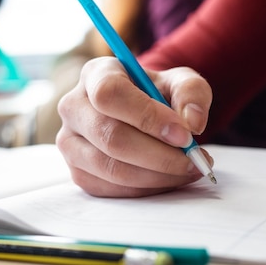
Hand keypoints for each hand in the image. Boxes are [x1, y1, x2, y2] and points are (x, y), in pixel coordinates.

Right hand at [56, 57, 213, 196]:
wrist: (141, 115)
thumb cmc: (158, 95)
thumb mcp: (180, 82)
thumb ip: (191, 93)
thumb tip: (192, 123)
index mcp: (95, 75)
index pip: (109, 94)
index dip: (147, 117)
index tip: (184, 135)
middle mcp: (74, 107)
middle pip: (111, 137)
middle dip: (160, 155)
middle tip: (195, 160)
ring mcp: (70, 143)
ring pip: (112, 169)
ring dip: (158, 176)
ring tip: (189, 170)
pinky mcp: (78, 173)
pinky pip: (112, 189)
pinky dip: (147, 189)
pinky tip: (170, 179)